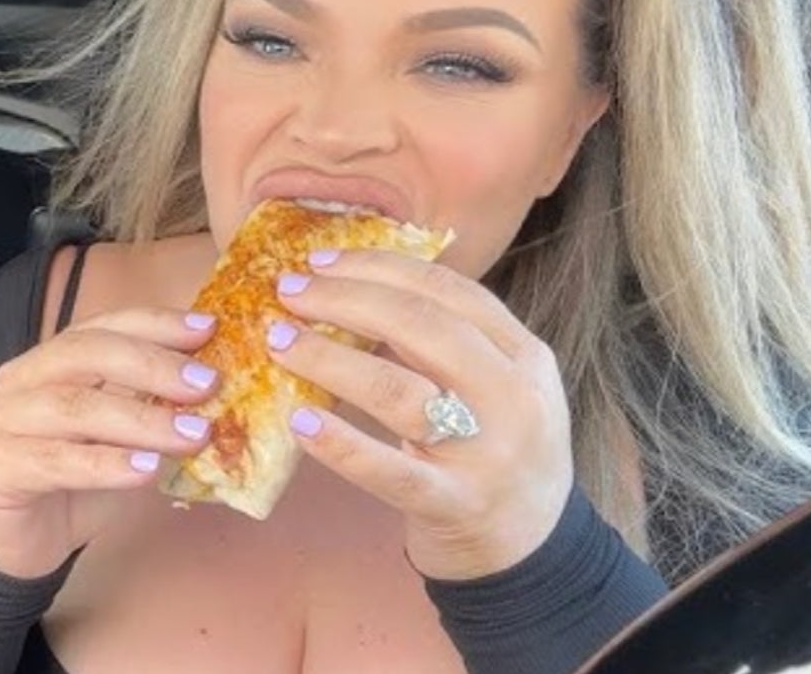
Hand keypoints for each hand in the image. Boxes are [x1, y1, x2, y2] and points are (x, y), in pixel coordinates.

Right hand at [0, 307, 218, 578]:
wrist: (13, 542)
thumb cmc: (74, 480)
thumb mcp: (122, 437)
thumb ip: (154, 408)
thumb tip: (221, 392)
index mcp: (53, 358)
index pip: (106, 325)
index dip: (157, 324)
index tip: (209, 329)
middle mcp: (22, 378)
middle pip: (87, 353)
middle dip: (154, 364)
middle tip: (207, 383)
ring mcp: (2, 420)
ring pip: (74, 406)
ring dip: (141, 419)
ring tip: (193, 435)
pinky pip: (55, 461)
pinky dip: (106, 463)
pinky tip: (147, 469)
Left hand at [269, 249, 573, 580]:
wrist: (530, 549)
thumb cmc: (493, 451)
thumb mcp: (494, 385)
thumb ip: (443, 341)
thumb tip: (349, 287)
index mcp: (524, 355)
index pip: (449, 290)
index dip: (378, 267)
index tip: (320, 261)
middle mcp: (513, 398)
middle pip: (422, 325)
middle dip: (346, 298)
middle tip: (288, 292)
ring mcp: (486, 453)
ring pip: (400, 390)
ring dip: (329, 358)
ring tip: (279, 341)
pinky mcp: (454, 504)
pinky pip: (390, 471)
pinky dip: (340, 444)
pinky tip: (299, 420)